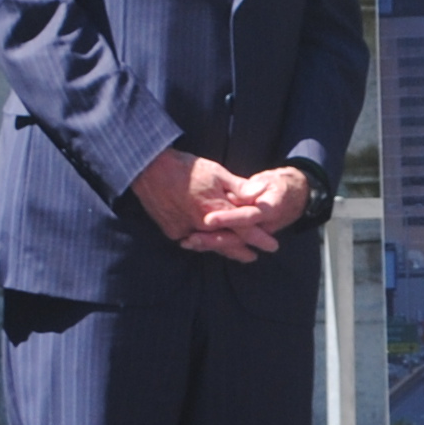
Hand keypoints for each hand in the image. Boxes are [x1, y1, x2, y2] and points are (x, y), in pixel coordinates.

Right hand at [130, 150, 273, 262]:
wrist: (150, 169)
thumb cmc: (187, 168)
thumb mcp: (218, 173)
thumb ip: (240, 188)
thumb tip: (261, 194)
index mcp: (217, 209)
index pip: (245, 229)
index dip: (260, 238)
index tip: (273, 246)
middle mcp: (202, 225)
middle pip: (227, 243)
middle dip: (241, 251)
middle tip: (253, 256)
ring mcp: (185, 230)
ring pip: (209, 245)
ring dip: (223, 249)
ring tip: (236, 253)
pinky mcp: (172, 231)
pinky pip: (191, 240)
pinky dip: (202, 242)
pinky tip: (208, 243)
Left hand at [195, 164, 311, 251]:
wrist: (291, 198)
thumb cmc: (275, 187)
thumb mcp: (268, 182)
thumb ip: (251, 188)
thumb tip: (240, 195)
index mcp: (268, 211)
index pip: (246, 217)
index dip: (228, 219)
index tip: (208, 220)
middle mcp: (262, 228)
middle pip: (235, 237)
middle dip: (213, 239)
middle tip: (191, 239)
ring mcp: (254, 235)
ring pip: (229, 243)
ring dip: (208, 244)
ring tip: (187, 242)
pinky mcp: (245, 237)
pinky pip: (228, 243)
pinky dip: (209, 243)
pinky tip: (190, 242)